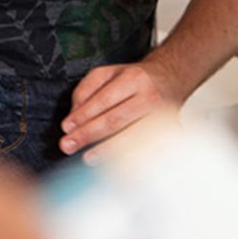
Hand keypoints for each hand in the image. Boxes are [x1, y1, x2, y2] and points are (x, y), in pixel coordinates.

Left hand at [61, 60, 177, 155]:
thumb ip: (86, 89)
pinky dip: (129, 159)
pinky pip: (147, 149)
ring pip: (133, 137)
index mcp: (134, 78)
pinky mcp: (170, 132)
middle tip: (67, 146)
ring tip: (88, 158)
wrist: (171, 79)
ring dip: (107, 150)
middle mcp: (150, 97)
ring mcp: (162, 116)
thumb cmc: (135, 80)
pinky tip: (114, 165)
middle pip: (115, 120)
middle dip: (88, 135)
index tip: (66, 128)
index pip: (104, 100)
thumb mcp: (108, 73)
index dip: (83, 116)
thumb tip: (74, 114)